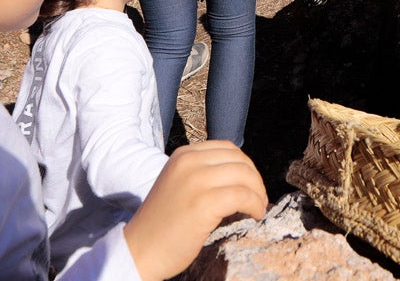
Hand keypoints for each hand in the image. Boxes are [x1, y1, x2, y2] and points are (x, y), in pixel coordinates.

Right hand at [123, 141, 267, 280]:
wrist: (139, 251)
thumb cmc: (162, 224)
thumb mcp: (179, 184)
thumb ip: (202, 173)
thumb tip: (242, 174)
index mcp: (183, 155)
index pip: (227, 148)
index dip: (246, 165)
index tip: (251, 184)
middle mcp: (189, 162)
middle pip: (239, 160)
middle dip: (255, 179)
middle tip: (259, 198)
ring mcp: (196, 181)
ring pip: (244, 176)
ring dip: (258, 193)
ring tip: (258, 208)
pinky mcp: (203, 203)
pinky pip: (243, 196)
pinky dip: (255, 205)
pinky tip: (255, 215)